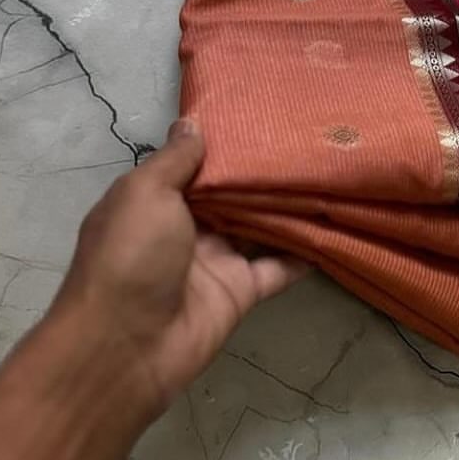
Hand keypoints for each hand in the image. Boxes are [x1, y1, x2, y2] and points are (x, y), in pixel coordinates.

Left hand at [54, 119, 306, 417]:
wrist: (126, 345)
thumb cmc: (130, 256)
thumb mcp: (145, 193)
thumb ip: (175, 160)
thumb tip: (192, 123)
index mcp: (154, 201)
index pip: (193, 166)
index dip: (222, 144)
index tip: (259, 114)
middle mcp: (185, 228)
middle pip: (230, 195)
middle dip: (259, 171)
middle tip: (305, 136)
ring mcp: (215, 261)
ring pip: (258, 226)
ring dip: (286, 205)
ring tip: (325, 170)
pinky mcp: (240, 291)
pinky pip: (277, 267)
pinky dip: (302, 251)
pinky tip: (331, 225)